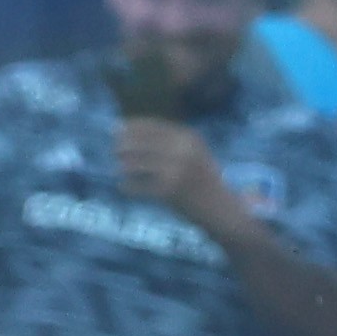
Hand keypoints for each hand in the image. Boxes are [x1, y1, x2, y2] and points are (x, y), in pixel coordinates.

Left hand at [116, 113, 229, 227]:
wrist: (222, 209)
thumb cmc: (205, 178)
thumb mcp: (194, 151)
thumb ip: (170, 140)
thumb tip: (133, 129)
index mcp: (189, 137)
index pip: (152, 126)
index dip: (132, 126)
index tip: (116, 127)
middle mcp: (182, 150)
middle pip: (142, 143)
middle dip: (124, 144)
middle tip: (114, 149)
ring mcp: (175, 170)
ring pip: (138, 163)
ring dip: (124, 164)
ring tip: (118, 167)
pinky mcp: (170, 191)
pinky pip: (141, 187)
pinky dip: (129, 187)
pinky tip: (123, 187)